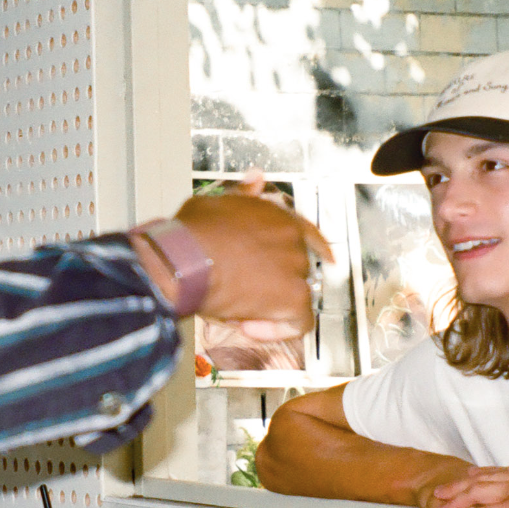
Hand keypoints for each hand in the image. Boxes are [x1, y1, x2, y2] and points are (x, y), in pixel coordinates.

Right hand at [171, 175, 333, 340]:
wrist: (183, 262)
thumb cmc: (190, 234)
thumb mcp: (217, 203)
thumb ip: (243, 195)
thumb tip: (256, 178)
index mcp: (278, 216)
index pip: (307, 231)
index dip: (315, 246)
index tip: (325, 257)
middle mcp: (292, 239)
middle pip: (297, 267)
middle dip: (273, 281)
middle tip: (244, 290)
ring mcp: (295, 268)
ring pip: (296, 294)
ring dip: (271, 305)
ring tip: (237, 308)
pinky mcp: (293, 297)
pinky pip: (299, 322)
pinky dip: (276, 329)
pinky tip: (249, 327)